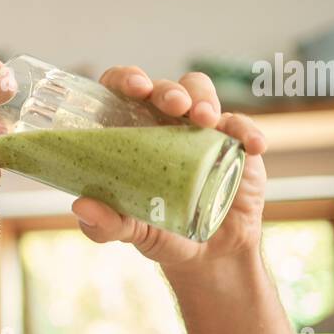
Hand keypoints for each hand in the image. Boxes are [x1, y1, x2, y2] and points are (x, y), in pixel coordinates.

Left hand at [71, 67, 266, 269]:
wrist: (209, 255)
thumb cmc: (161, 233)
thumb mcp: (131, 231)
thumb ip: (106, 223)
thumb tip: (82, 207)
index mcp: (131, 133)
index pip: (123, 90)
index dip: (126, 79)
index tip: (134, 87)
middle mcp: (164, 123)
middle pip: (165, 87)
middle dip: (169, 90)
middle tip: (173, 106)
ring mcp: (200, 129)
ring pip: (202, 92)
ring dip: (204, 98)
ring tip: (205, 119)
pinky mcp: (233, 142)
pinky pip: (241, 125)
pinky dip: (247, 131)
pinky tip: (252, 146)